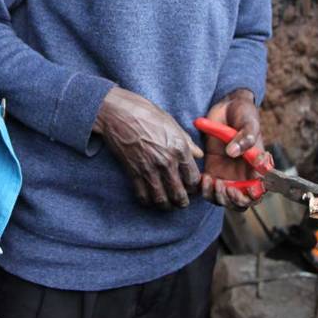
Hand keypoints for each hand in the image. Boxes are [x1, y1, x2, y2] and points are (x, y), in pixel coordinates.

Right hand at [94, 87, 203, 209]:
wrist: (119, 113)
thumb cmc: (147, 114)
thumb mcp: (172, 124)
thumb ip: (187, 142)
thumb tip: (198, 154)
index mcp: (180, 149)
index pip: (194, 179)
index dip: (194, 187)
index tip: (191, 187)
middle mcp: (167, 162)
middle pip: (180, 194)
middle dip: (182, 202)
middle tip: (181, 201)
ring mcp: (149, 169)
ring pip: (161, 199)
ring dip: (166, 205)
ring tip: (167, 204)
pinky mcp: (133, 172)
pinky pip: (142, 195)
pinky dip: (147, 201)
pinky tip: (150, 198)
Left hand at [200, 89, 266, 210]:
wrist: (226, 106)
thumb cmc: (243, 113)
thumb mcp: (248, 122)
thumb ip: (245, 137)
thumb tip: (234, 152)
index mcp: (257, 167)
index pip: (258, 192)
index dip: (250, 197)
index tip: (239, 189)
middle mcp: (243, 174)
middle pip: (240, 202)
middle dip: (232, 201)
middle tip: (224, 188)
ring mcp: (227, 174)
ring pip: (223, 199)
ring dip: (217, 197)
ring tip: (211, 182)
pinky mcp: (212, 170)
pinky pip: (208, 189)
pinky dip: (205, 189)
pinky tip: (203, 178)